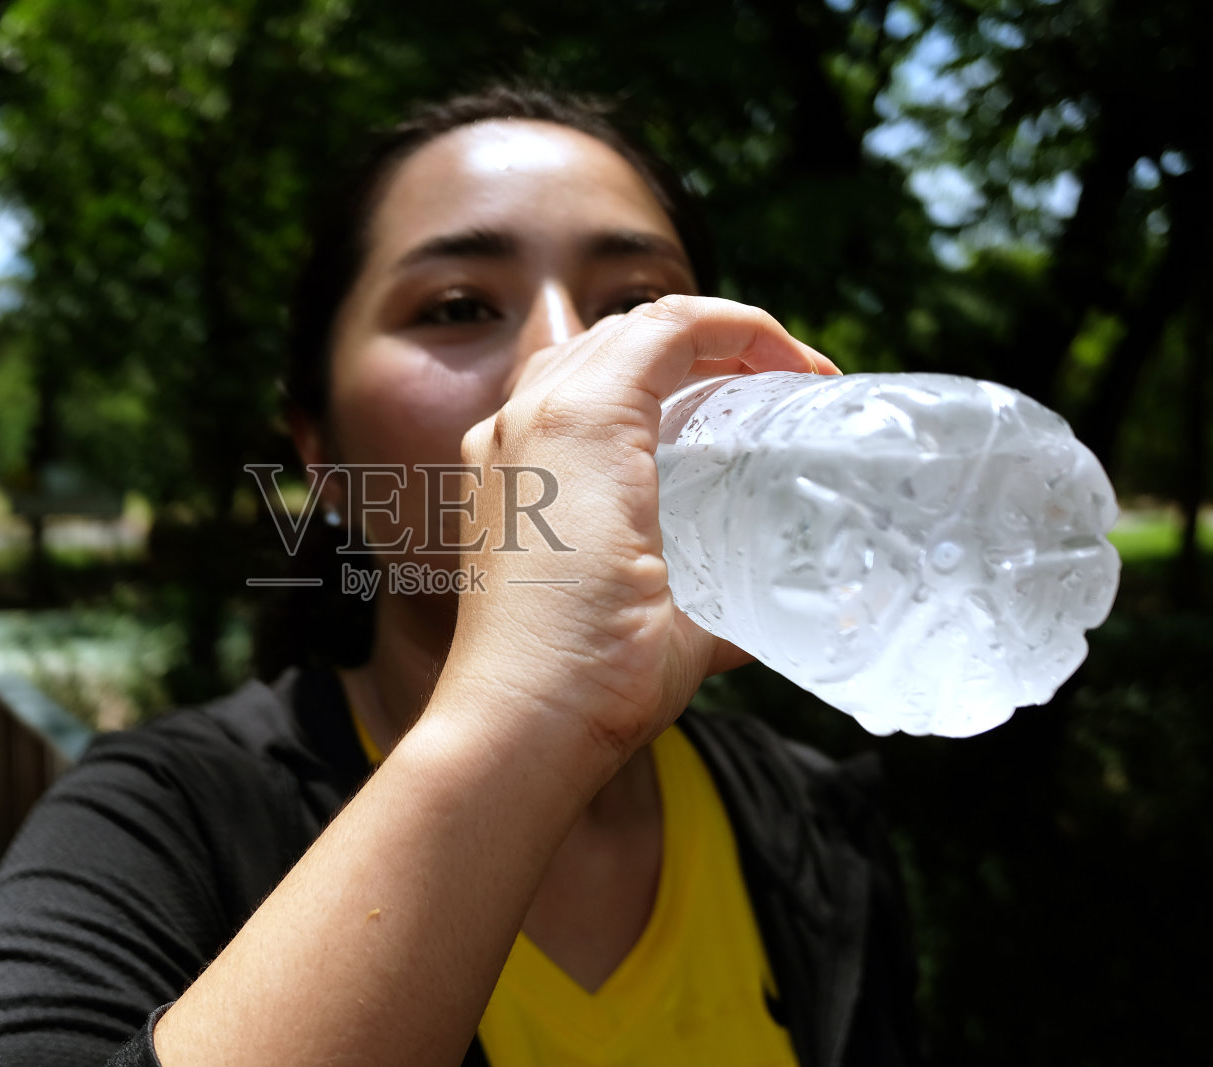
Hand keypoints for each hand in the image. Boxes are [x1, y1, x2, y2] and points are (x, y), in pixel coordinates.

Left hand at [435, 295, 837, 776]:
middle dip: (707, 338)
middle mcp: (528, 419)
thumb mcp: (703, 610)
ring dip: (647, 359)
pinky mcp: (483, 487)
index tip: (803, 368)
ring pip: (576, 358)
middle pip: (625, 331)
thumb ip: (754, 579)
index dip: (750, 331)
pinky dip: (596, 397)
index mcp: (585, 421)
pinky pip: (540, 405)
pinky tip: (635, 444)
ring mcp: (495, 451)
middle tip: (768, 380)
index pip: (673, 325)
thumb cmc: (602, 668)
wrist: (515, 725)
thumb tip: (811, 587)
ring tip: (707, 396)